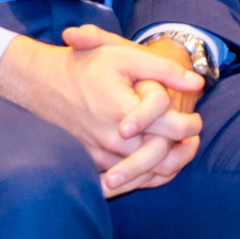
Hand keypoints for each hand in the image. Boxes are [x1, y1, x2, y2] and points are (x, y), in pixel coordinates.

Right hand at [63, 25, 204, 196]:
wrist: (42, 83)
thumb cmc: (88, 66)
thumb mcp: (126, 56)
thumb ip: (164, 70)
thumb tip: (197, 83)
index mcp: (122, 111)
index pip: (170, 129)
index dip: (190, 125)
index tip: (197, 118)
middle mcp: (110, 139)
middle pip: (160, 158)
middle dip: (183, 150)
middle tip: (194, 138)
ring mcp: (99, 155)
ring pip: (143, 174)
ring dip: (167, 166)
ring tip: (181, 150)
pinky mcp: (90, 163)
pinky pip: (124, 182)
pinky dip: (145, 177)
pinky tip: (158, 164)